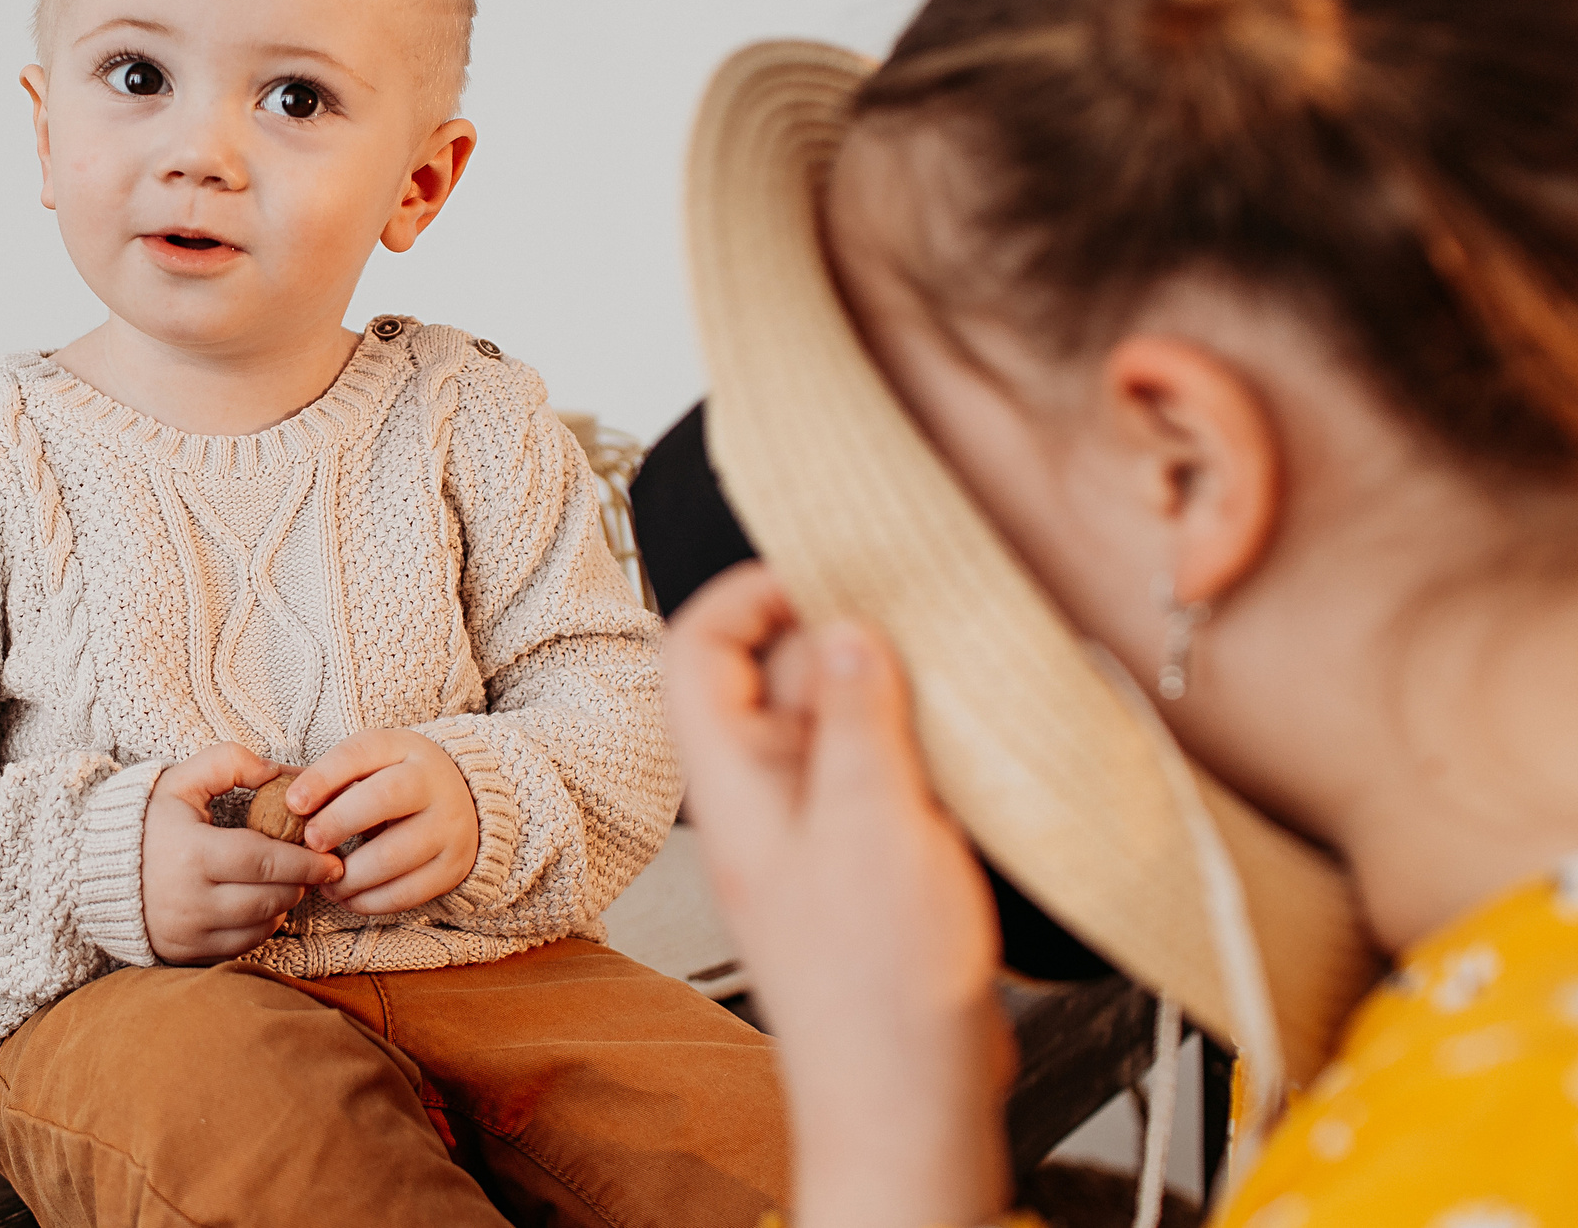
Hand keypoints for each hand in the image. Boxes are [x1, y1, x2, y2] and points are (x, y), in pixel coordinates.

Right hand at [143, 743, 345, 964]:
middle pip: (270, 898)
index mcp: (192, 855)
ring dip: (284, 905)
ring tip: (289, 882)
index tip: (331, 859)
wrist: (92, 868)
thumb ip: (231, 763)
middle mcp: (191, 901)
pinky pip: (241, 947)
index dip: (305, 862)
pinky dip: (261, 926)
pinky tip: (261, 903)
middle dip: (301, 883)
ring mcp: (188, 932)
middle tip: (317, 868)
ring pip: (260, 927)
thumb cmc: (146, 820)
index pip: (265, 863)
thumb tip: (278, 773)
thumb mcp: (182, 780)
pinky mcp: (185, 953)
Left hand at [284, 728, 479, 913]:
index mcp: (404, 748)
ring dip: (349, 874)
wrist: (464, 802)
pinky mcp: (452, 867)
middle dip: (338, 822)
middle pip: (384, 798)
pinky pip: (408, 892)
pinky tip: (346, 897)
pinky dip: (370, 901)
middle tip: (309, 844)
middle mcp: (433, 782)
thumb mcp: (370, 765)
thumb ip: (329, 780)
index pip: (360, 753)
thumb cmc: (394, 782)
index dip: (323, 777)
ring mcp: (449, 826)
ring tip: (322, 880)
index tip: (292, 802)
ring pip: (395, 854)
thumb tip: (279, 805)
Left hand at [664, 564, 1012, 1227]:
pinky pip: (881, 765)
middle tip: (918, 622)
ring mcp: (818, 824)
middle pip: (779, 670)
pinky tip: (970, 746)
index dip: (749, 592)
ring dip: (893, 691)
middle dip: (845, 636)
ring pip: (840, 715)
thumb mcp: (874, 825)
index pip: (698, 647)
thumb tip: (846, 626)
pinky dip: (920, 744)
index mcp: (734, 781)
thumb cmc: (875, 992)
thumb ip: (858, 717)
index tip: (824, 567)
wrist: (911, 1102)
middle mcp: (766, 794)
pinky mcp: (869, 853)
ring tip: (954, 681)